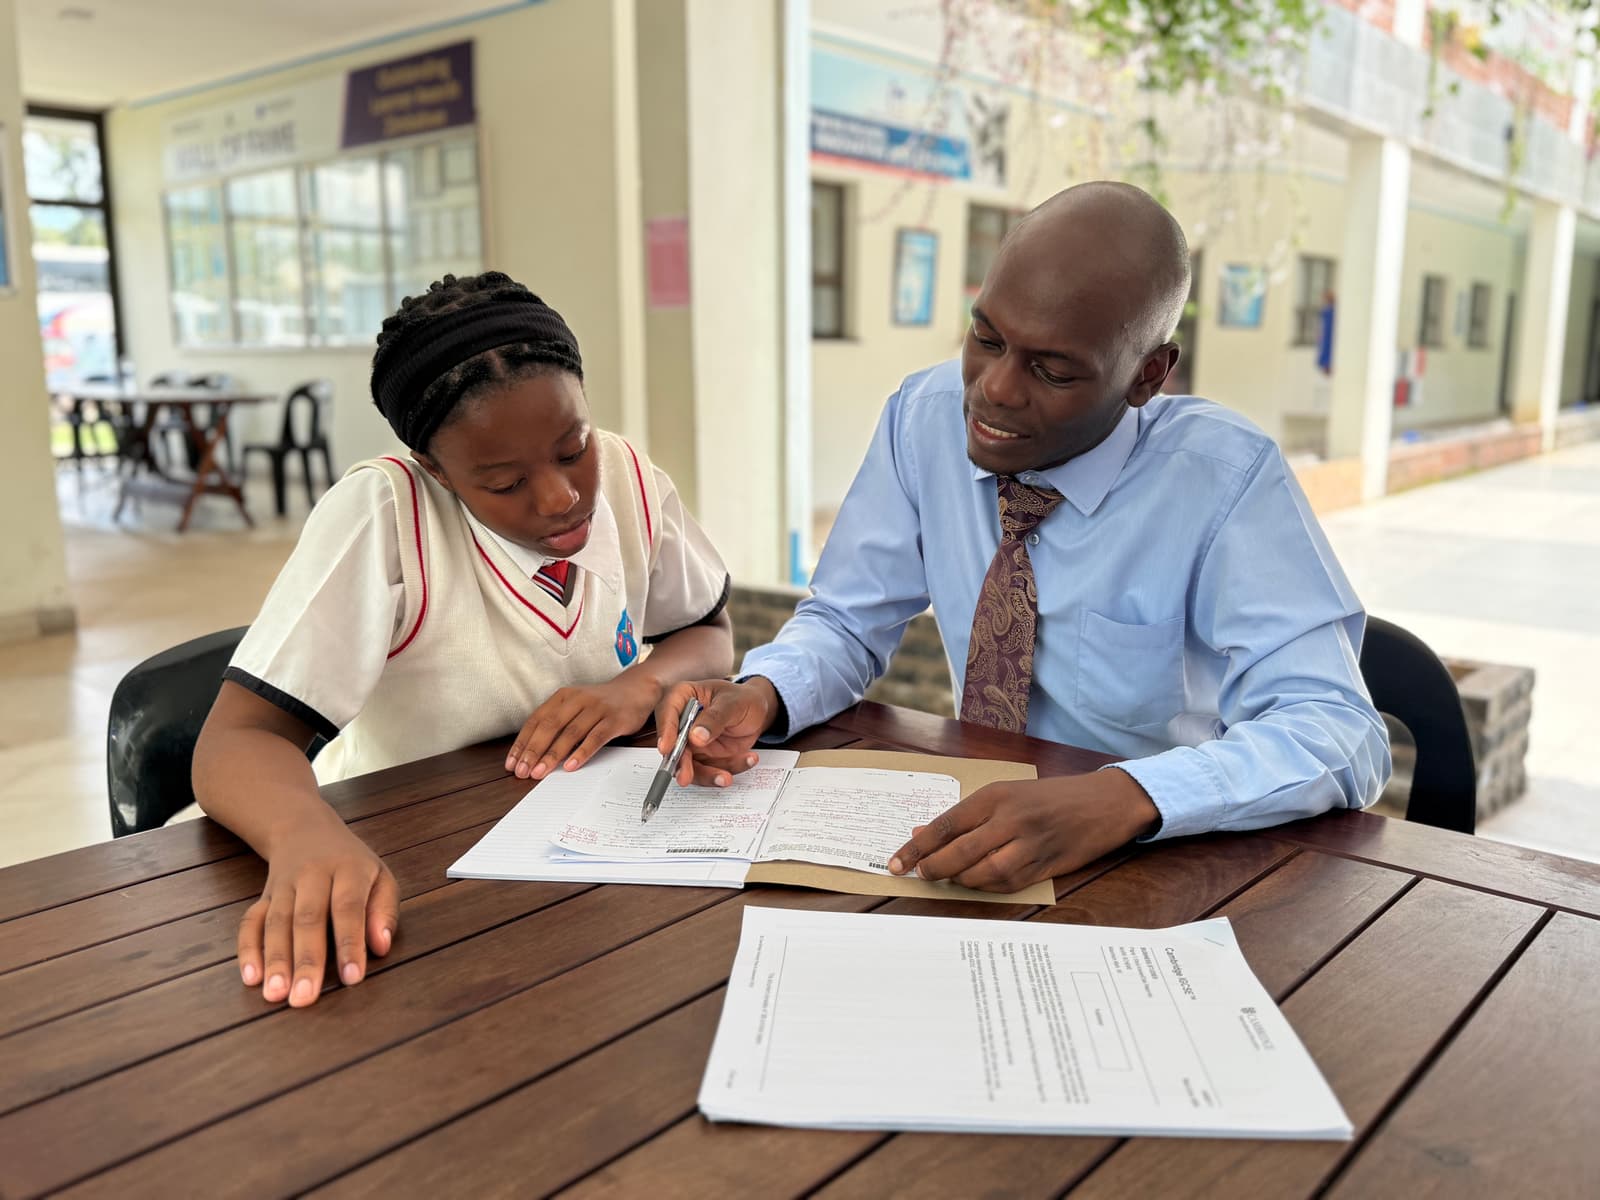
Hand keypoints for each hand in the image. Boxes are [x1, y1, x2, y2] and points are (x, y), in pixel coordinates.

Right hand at [238, 819, 398, 1007]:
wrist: (305, 829)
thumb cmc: (352, 864)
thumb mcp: (380, 876)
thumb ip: (384, 911)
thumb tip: (381, 946)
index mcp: (348, 869)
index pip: (348, 908)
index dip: (350, 943)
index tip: (352, 978)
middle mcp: (313, 875)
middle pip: (307, 918)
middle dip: (306, 960)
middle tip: (305, 998)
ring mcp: (283, 885)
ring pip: (276, 922)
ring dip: (275, 960)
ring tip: (276, 995)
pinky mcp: (263, 896)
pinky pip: (251, 921)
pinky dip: (248, 949)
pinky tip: (251, 977)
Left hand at [506, 675, 661, 779]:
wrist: (636, 689)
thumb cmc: (601, 703)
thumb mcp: (575, 706)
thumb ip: (557, 723)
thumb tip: (533, 752)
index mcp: (563, 696)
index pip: (536, 720)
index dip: (522, 743)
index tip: (512, 763)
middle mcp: (578, 700)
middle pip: (550, 726)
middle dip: (533, 751)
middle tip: (523, 771)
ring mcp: (597, 709)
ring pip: (570, 733)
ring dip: (553, 755)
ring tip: (541, 772)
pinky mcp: (614, 720)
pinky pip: (595, 738)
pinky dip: (581, 752)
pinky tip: (570, 766)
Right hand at [655, 678, 781, 785]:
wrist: (758, 713)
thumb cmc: (743, 700)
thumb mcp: (733, 703)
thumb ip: (715, 718)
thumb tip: (695, 736)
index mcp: (683, 697)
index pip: (667, 712)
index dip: (665, 730)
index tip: (667, 748)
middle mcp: (682, 722)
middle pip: (672, 746)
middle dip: (680, 764)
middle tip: (685, 777)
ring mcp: (691, 743)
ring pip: (689, 765)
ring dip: (706, 775)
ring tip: (725, 777)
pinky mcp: (703, 758)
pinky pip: (709, 771)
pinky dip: (726, 770)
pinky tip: (748, 759)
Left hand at [887, 768, 1160, 892]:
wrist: (1103, 802)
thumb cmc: (1049, 796)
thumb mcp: (1006, 794)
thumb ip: (966, 817)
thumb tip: (922, 834)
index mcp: (996, 796)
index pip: (945, 825)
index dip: (917, 847)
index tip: (896, 862)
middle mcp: (1011, 819)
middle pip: (960, 852)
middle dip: (934, 868)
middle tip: (921, 875)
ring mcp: (1030, 845)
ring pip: (982, 873)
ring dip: (960, 880)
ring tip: (950, 878)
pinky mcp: (1045, 867)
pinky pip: (1007, 884)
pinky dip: (986, 888)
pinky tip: (977, 883)